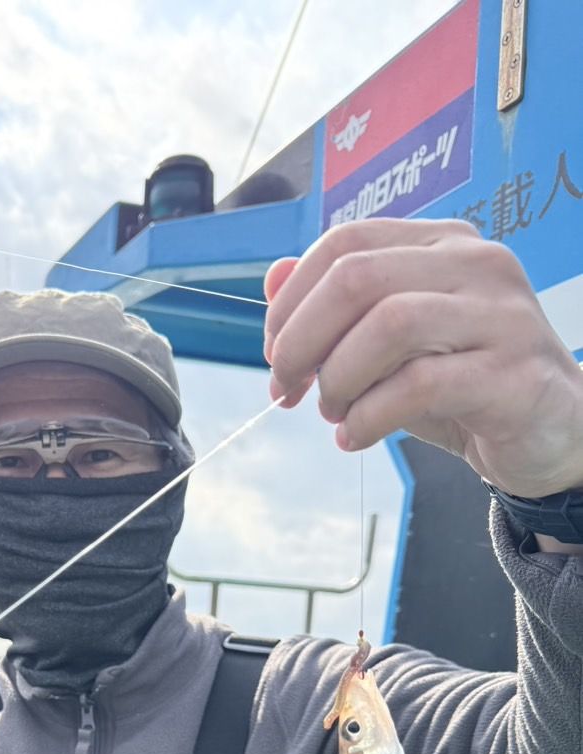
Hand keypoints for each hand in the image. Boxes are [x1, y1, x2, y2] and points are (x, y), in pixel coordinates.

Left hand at [263, 218, 582, 500]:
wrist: (552, 432)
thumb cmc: (465, 385)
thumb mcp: (393, 345)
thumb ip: (338, 309)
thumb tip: (273, 278)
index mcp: (442, 244)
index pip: (344, 244)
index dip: (291, 302)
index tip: (275, 357)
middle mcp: (476, 264)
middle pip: (356, 278)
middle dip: (301, 341)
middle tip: (287, 390)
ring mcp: (500, 314)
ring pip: (388, 325)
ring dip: (338, 379)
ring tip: (333, 415)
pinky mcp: (511, 373)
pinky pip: (419, 385)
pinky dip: (370, 417)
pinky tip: (355, 437)